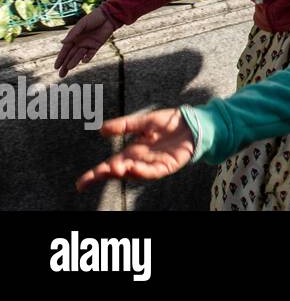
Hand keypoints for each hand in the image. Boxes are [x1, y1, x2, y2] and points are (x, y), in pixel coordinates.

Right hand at [55, 6, 119, 77]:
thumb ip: (73, 34)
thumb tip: (62, 43)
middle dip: (65, 65)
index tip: (56, 67)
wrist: (108, 16)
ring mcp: (88, 45)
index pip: (65, 50)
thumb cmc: (93, 18)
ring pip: (79, 56)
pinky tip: (83, 61)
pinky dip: (87, 57)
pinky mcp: (96, 46)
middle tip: (61, 75)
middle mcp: (79, 43)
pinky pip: (91, 54)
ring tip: (69, 68)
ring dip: (74, 62)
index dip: (60, 59)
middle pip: (71, 56)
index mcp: (74, 38)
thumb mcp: (82, 25)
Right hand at [75, 109, 194, 190]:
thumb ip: (124, 126)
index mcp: (132, 151)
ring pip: (135, 172)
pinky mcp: (167, 165)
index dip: (95, 174)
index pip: (110, 165)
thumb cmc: (169, 123)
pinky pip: (153, 171)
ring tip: (113, 168)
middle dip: (106, 175)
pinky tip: (133, 167)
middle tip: (93, 176)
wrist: (193, 122)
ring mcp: (153, 164)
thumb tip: (100, 129)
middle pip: (119, 171)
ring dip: (124, 171)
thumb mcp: (144, 122)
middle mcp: (140, 160)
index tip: (80, 183)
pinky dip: (142, 171)